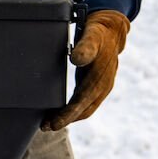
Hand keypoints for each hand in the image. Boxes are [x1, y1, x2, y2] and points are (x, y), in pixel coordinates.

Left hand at [41, 10, 129, 131]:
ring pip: (85, 110)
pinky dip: (73, 112)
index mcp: (100, 76)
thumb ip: (85, 47)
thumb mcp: (91, 36)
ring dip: (68, 118)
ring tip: (48, 124)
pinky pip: (86, 104)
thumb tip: (76, 58)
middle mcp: (103, 86)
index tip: (54, 124)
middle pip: (83, 110)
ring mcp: (102, 88)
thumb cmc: (97, 34)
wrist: (112, 32)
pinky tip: (60, 114)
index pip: (82, 100)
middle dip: (64, 120)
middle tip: (45, 127)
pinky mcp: (99, 88)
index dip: (68, 114)